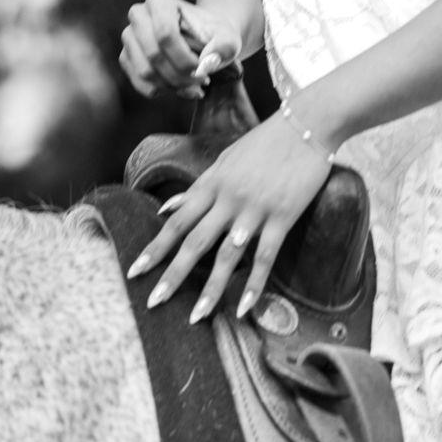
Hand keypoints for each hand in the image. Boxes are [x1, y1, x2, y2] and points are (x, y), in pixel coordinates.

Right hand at [118, 0, 240, 98]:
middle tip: (202, 82)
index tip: (204, 72)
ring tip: (195, 86)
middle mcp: (138, 14)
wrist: (204, 39)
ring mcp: (129, 36)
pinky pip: (139, 83)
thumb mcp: (228, 38)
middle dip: (180, 75)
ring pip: (146, 71)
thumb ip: (224, 47)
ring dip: (173, 86)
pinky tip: (182, 89)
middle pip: (154, 54)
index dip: (184, 59)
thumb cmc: (215, 35)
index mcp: (158, 0)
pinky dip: (162, 91)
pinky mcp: (126, 57)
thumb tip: (205, 64)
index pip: (165, 34)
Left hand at [126, 110, 331, 322]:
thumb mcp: (226, 159)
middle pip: (195, 242)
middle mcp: (228, 198)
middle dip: (173, 274)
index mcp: (212, 183)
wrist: (307, 124)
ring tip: (197, 317)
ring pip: (227, 256)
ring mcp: (255, 209)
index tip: (135, 270)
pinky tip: (245, 307)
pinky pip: (265, 256)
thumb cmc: (265, 142)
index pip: (177, 221)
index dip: (155, 247)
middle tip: (154, 302)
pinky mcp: (282, 216)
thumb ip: (199, 187)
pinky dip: (254, 283)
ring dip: (212, 289)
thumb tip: (168, 208)